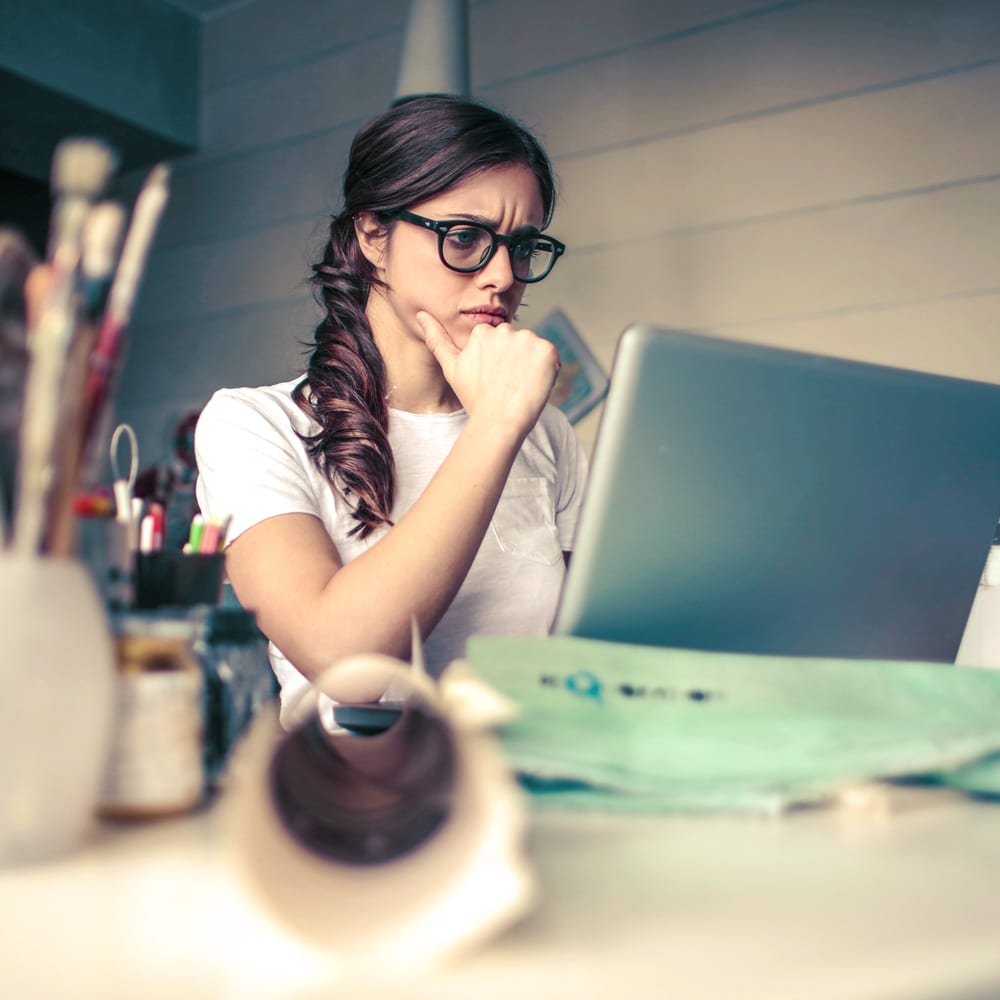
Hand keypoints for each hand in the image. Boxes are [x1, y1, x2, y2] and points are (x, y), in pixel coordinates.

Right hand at [416, 310, 559, 437]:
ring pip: (533, 349)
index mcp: (482, 332)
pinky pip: (551, 357)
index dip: (499, 362)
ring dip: (531, 364)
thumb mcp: (451, 368)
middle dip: (515, 360)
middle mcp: (505, 330)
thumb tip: (420, 314)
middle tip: (507, 384)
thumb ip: (437, 338)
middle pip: (517, 343)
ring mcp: (528, 340)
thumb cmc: (475, 399)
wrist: (498, 422)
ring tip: (519, 386)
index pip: (499, 342)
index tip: (495, 379)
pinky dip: (547, 370)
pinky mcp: (547, 351)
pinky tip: (533, 385)